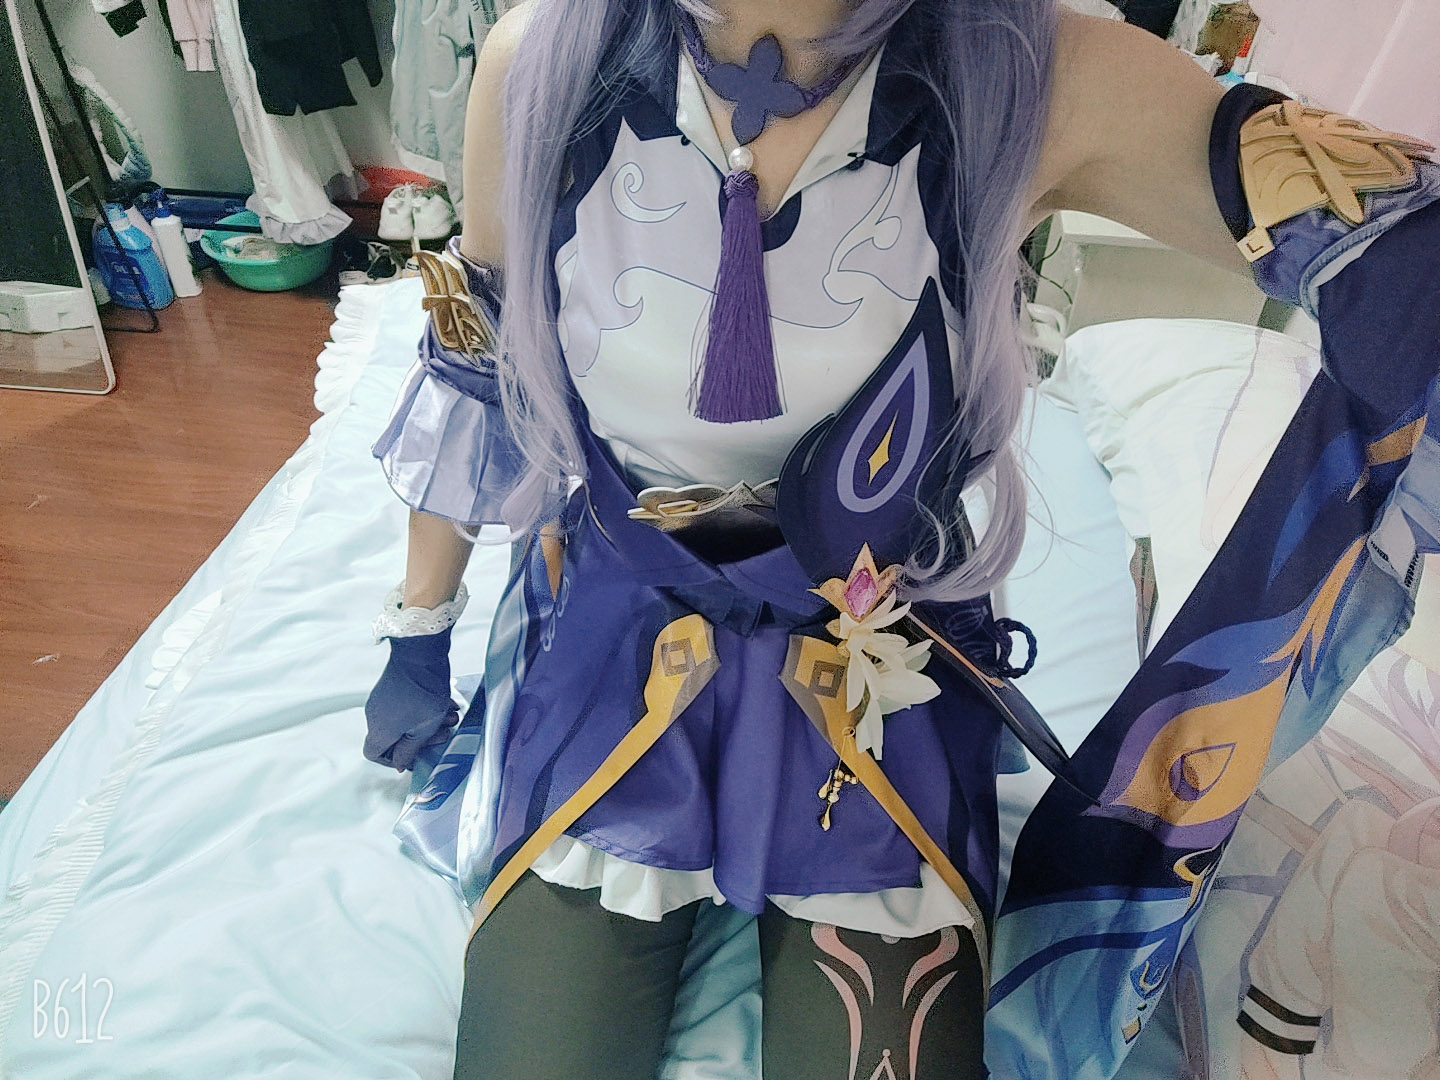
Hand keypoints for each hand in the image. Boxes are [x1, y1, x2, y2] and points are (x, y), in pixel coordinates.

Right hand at [364, 628, 460, 771]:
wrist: (421, 650)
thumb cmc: (423, 692)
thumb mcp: (424, 728)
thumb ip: (410, 750)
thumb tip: (400, 765)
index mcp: (378, 729)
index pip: (374, 754)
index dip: (394, 760)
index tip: (416, 755)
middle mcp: (375, 714)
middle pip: (395, 736)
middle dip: (423, 737)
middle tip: (446, 731)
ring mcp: (383, 697)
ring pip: (405, 719)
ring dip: (429, 721)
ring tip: (451, 715)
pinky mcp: (392, 684)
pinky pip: (407, 704)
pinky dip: (425, 708)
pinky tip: (447, 703)